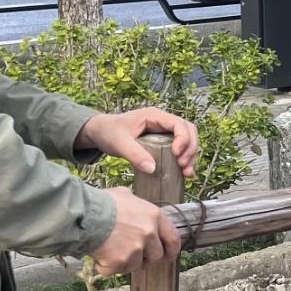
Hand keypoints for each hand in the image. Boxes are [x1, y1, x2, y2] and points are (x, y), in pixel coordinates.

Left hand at [78, 108, 198, 178]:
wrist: (99, 132)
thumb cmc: (108, 131)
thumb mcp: (119, 142)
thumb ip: (134, 154)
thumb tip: (152, 169)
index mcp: (155, 116)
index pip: (179, 124)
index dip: (183, 138)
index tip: (176, 154)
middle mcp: (163, 123)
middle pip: (189, 132)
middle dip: (191, 149)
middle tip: (183, 166)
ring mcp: (165, 132)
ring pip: (188, 141)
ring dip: (191, 156)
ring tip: (187, 173)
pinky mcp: (163, 143)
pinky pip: (180, 149)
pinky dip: (185, 160)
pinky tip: (185, 173)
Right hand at [89, 186, 181, 276]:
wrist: (84, 215)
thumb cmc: (103, 202)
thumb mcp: (125, 196)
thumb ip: (137, 205)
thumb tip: (135, 207)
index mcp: (155, 217)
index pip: (173, 239)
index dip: (172, 250)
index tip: (168, 256)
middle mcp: (149, 234)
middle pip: (155, 256)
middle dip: (146, 258)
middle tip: (132, 255)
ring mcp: (135, 250)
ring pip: (135, 265)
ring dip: (125, 262)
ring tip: (111, 250)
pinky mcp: (120, 262)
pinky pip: (115, 270)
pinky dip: (107, 267)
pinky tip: (100, 256)